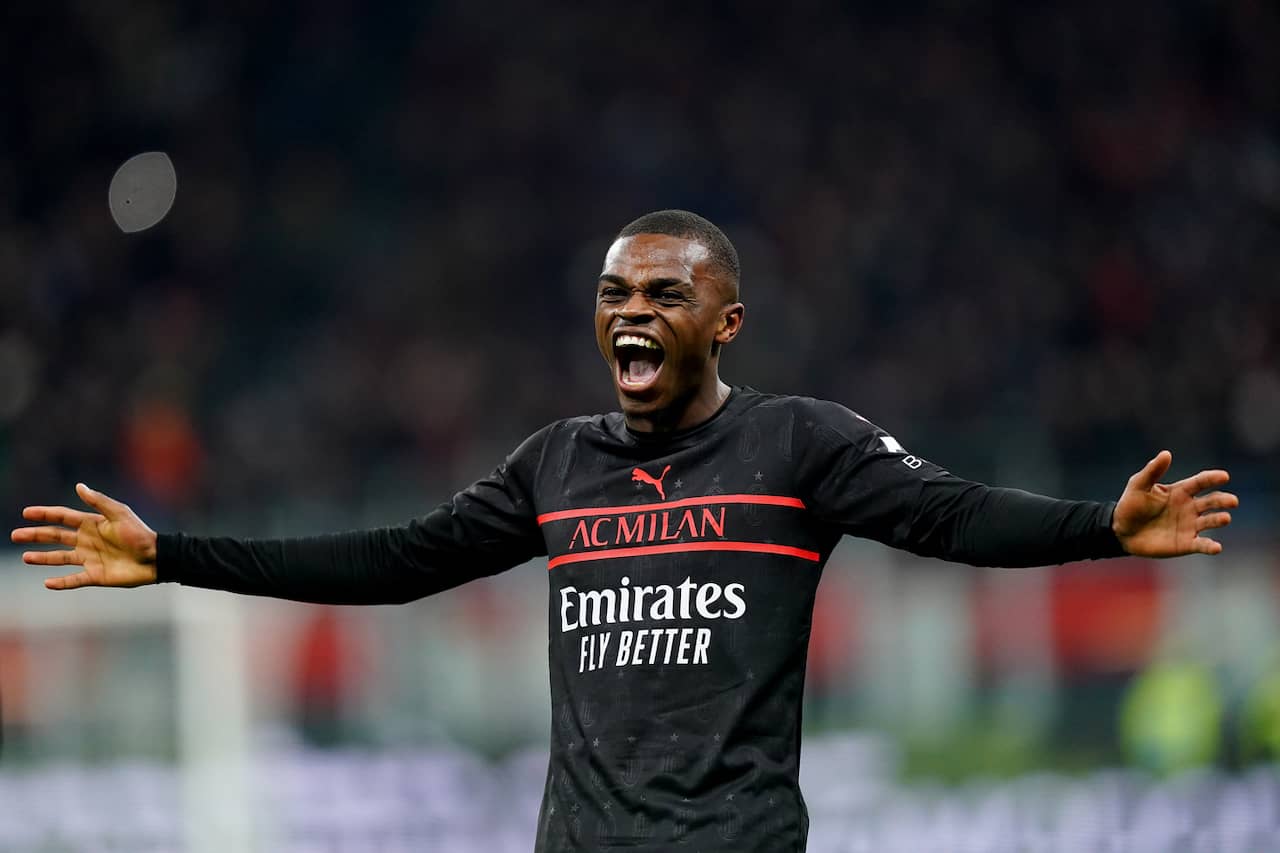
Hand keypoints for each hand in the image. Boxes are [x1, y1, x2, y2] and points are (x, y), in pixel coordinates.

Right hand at [10, 484, 158, 588]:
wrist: (156, 558)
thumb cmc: (140, 534)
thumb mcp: (119, 513)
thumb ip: (98, 502)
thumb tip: (79, 486)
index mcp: (92, 524)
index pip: (63, 517)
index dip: (45, 514)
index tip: (26, 513)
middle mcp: (87, 541)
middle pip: (56, 537)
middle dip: (36, 535)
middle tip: (15, 535)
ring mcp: (90, 559)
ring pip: (60, 558)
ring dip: (43, 558)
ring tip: (26, 557)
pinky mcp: (95, 576)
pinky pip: (74, 580)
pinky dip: (61, 582)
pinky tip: (47, 583)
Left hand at [1112, 451, 1237, 557]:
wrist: (1121, 531)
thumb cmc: (1130, 505)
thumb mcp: (1138, 485)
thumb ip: (1153, 471)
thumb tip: (1166, 453)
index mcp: (1181, 491)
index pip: (1201, 482)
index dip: (1212, 478)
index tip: (1224, 476)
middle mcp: (1190, 507)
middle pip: (1212, 501)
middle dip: (1223, 500)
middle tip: (1232, 501)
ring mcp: (1190, 526)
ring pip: (1211, 521)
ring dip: (1219, 519)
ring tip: (1225, 518)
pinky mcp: (1186, 544)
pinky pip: (1201, 545)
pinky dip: (1210, 546)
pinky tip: (1216, 547)